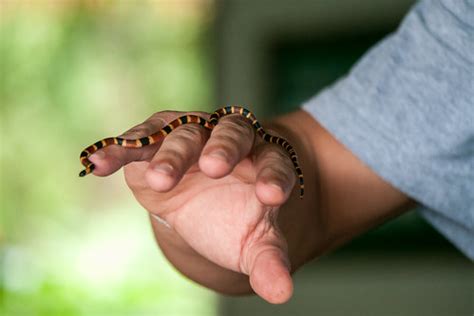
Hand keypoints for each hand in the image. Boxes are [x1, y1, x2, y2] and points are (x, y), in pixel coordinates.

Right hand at [88, 110, 316, 303]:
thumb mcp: (255, 242)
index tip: (270, 198)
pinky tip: (98, 163)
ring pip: (185, 134)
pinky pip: (139, 141)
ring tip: (159, 181)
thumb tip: (281, 294)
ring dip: (171, 154)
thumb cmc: (236, 220)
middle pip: (231, 133)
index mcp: (263, 161)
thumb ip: (268, 261)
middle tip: (213, 168)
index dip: (273, 177)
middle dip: (223, 149)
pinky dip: (120, 149)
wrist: (209, 203)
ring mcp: (193, 136)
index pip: (275, 162)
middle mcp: (231, 140)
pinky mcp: (157, 142)